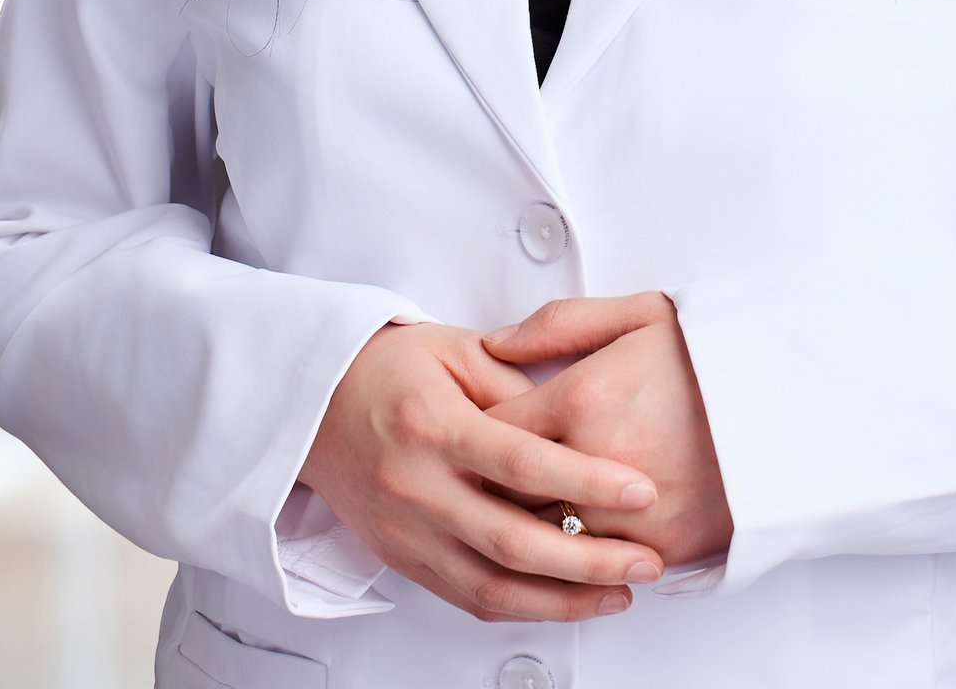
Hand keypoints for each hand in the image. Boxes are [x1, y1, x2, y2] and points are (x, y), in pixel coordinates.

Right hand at [298, 321, 668, 621]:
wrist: (307, 402)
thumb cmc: (383, 366)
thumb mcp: (453, 347)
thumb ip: (517, 384)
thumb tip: (577, 423)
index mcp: (432, 426)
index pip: (522, 464)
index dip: (588, 480)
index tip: (641, 490)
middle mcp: (416, 488)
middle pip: (513, 542)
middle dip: (590, 560)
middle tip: (647, 560)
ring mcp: (406, 532)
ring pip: (491, 588)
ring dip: (563, 601)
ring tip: (619, 593)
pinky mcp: (401, 559)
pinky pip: (466, 597)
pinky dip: (521, 607)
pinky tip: (563, 602)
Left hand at [479, 293, 734, 571]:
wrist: (795, 402)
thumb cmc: (715, 355)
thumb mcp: (640, 314)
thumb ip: (559, 324)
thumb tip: (494, 344)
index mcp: (583, 399)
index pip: (491, 433)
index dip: (476, 434)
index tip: (477, 432)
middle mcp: (597, 462)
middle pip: (507, 494)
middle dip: (493, 484)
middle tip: (491, 474)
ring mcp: (628, 513)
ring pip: (543, 537)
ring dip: (532, 523)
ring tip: (534, 503)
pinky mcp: (660, 547)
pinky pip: (595, 563)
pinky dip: (584, 550)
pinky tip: (586, 526)